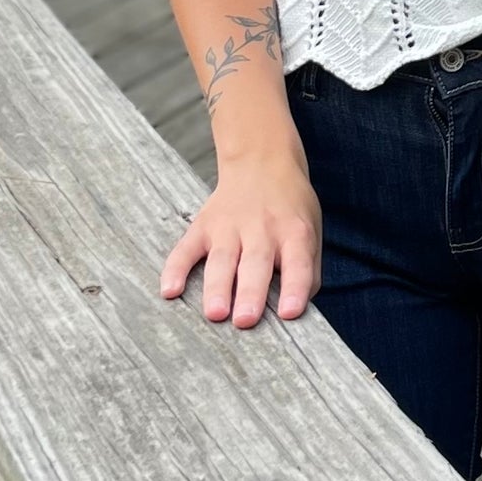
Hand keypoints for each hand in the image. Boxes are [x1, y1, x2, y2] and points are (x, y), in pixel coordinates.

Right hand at [159, 147, 321, 326]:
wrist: (262, 160)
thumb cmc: (289, 208)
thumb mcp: (312, 231)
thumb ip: (307, 270)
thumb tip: (293, 312)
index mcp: (294, 232)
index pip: (297, 262)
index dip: (294, 288)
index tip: (289, 313)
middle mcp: (262, 228)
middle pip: (256, 263)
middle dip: (250, 293)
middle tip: (245, 321)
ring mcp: (230, 226)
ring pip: (223, 259)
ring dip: (217, 287)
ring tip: (214, 313)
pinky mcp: (204, 224)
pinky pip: (187, 248)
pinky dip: (176, 268)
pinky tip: (170, 290)